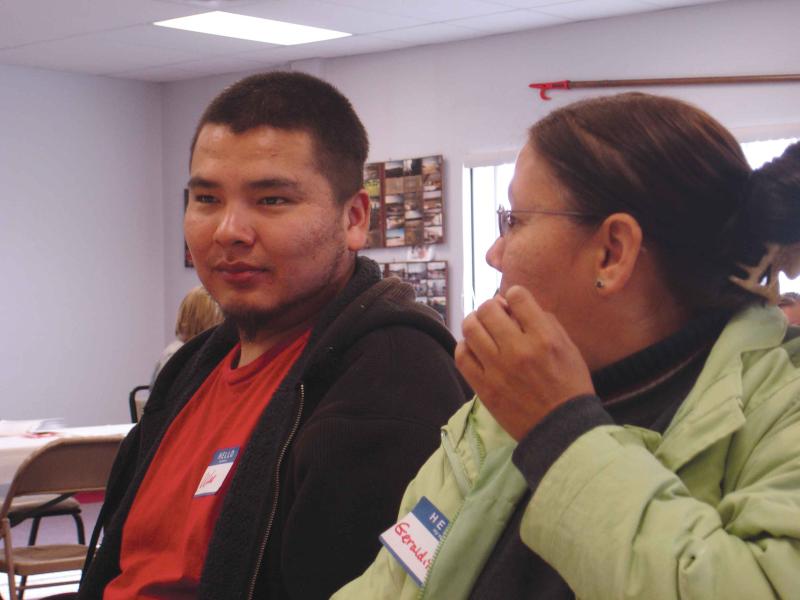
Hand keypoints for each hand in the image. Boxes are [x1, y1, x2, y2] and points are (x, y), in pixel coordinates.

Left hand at [455, 285, 593, 440]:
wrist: (561, 429)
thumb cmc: (569, 386)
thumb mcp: (568, 348)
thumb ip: (545, 322)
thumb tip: (516, 306)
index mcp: (544, 337)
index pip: (517, 296)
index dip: (514, 296)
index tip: (514, 304)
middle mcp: (518, 349)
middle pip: (488, 309)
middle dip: (491, 307)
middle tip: (496, 316)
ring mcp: (497, 369)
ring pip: (470, 328)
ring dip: (474, 322)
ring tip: (482, 329)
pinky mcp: (484, 387)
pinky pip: (462, 356)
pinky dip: (465, 346)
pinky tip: (474, 349)